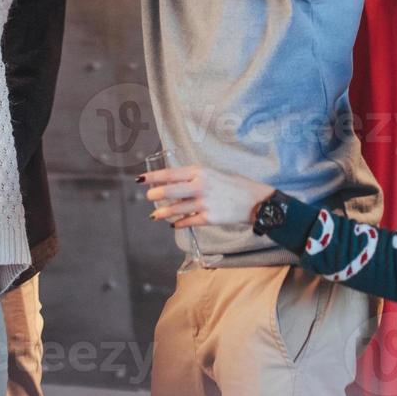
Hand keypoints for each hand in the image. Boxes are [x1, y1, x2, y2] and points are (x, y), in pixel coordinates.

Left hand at [141, 164, 274, 228]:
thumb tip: (175, 182)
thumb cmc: (233, 185)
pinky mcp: (209, 218)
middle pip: (170, 191)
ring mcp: (204, 202)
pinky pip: (188, 221)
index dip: (154, 177)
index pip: (171, 174)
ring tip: (155, 215)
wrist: (255, 201)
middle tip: (148, 197)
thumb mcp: (213, 174)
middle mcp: (200, 185)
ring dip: (163, 213)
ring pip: (176, 209)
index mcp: (200, 171)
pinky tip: (174, 224)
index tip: (141, 179)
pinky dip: (179, 223)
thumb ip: (195, 178)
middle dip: (155, 195)